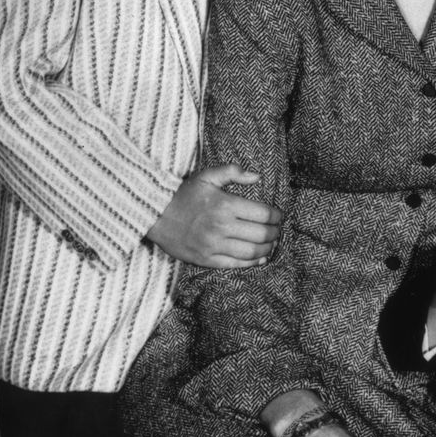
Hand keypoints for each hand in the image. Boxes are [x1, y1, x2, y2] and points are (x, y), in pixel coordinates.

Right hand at [146, 164, 280, 266]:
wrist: (155, 215)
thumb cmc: (184, 194)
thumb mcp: (207, 176)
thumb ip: (232, 172)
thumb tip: (257, 176)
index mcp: (225, 205)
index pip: (262, 214)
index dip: (276, 216)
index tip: (279, 216)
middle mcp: (221, 226)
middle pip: (260, 234)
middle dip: (275, 233)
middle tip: (278, 230)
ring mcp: (213, 245)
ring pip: (251, 252)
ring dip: (267, 249)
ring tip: (272, 243)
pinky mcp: (206, 259)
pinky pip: (234, 264)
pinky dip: (252, 263)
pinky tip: (260, 258)